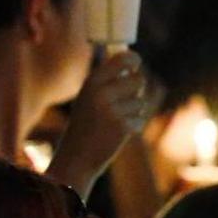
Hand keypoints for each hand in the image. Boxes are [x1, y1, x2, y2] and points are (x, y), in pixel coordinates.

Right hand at [49, 52, 152, 193]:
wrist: (77, 157)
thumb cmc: (85, 125)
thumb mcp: (88, 97)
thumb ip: (106, 81)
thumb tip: (132, 61)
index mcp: (92, 82)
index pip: (122, 59)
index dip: (133, 60)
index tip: (136, 63)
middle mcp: (102, 93)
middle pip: (138, 80)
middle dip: (137, 89)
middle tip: (126, 100)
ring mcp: (113, 110)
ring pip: (140, 101)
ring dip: (134, 111)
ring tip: (115, 121)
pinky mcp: (123, 127)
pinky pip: (140, 118)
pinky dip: (133, 126)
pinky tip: (117, 134)